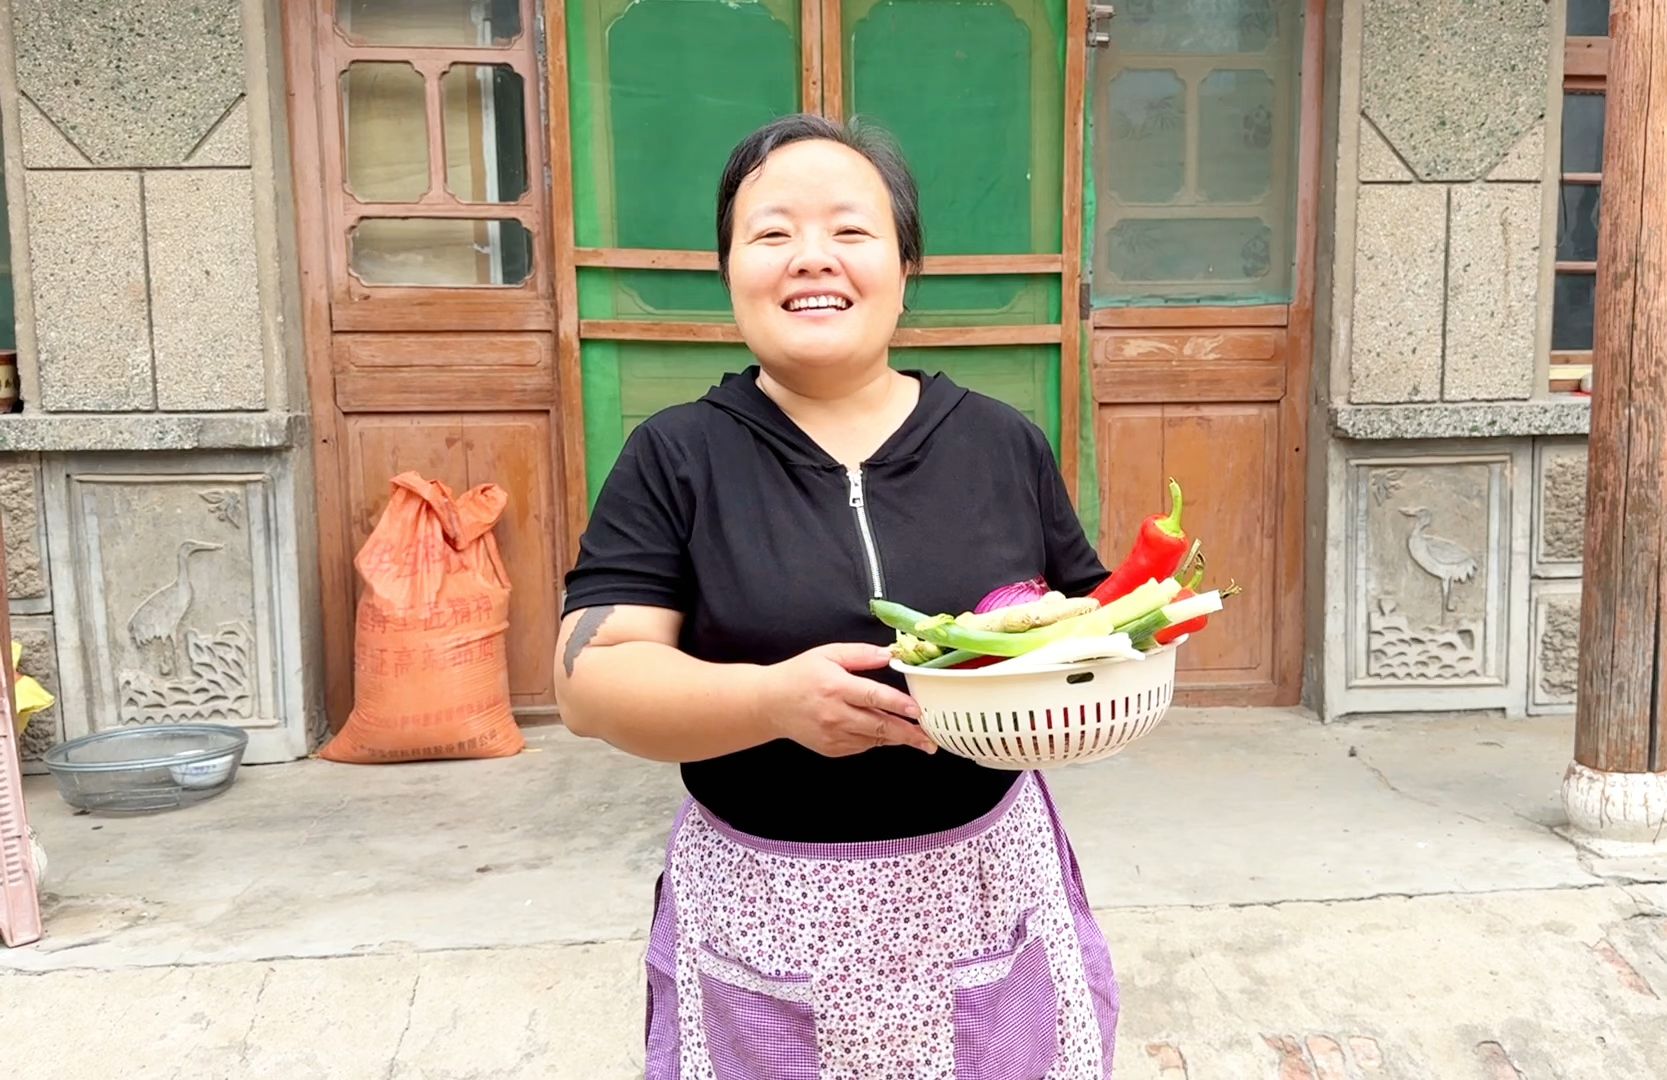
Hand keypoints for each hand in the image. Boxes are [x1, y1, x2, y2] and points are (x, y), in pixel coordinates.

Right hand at [757, 643, 937, 756]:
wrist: (770, 704)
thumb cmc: (799, 676)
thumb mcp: (828, 654)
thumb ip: (860, 654)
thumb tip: (888, 653)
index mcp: (835, 687)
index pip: (874, 697)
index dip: (898, 704)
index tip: (917, 709)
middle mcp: (835, 714)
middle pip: (879, 725)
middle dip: (908, 733)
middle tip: (929, 737)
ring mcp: (833, 734)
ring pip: (874, 739)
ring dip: (897, 738)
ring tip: (919, 738)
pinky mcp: (832, 748)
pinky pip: (862, 746)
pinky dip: (877, 740)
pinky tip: (886, 734)